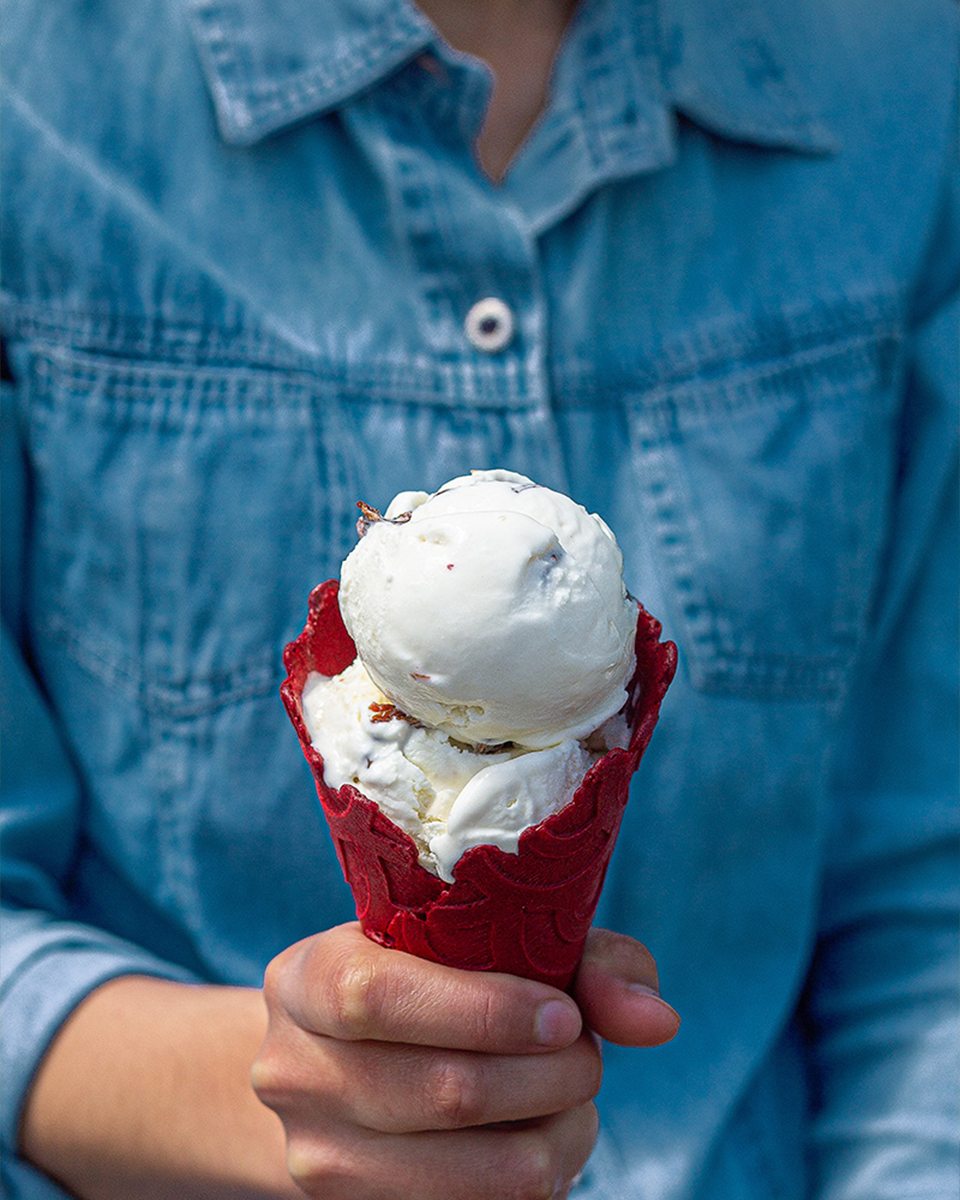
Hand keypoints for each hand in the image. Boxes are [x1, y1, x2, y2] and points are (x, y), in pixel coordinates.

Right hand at [253, 922, 677, 1199]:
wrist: (338, 1066)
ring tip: (572, 1098)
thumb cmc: (433, 980)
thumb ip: (581, 959)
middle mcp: (294, 1071)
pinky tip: (540, 1138)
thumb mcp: (485, 939)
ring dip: (557, 1135)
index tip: (565, 1015)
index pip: (378, 996)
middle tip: (587, 1055)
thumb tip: (657, 1020)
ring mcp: (316, 1159)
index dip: (486, 1010)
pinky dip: (536, 1178)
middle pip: (443, 1091)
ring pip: (471, 1174)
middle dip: (551, 1077)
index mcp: (308, 978)